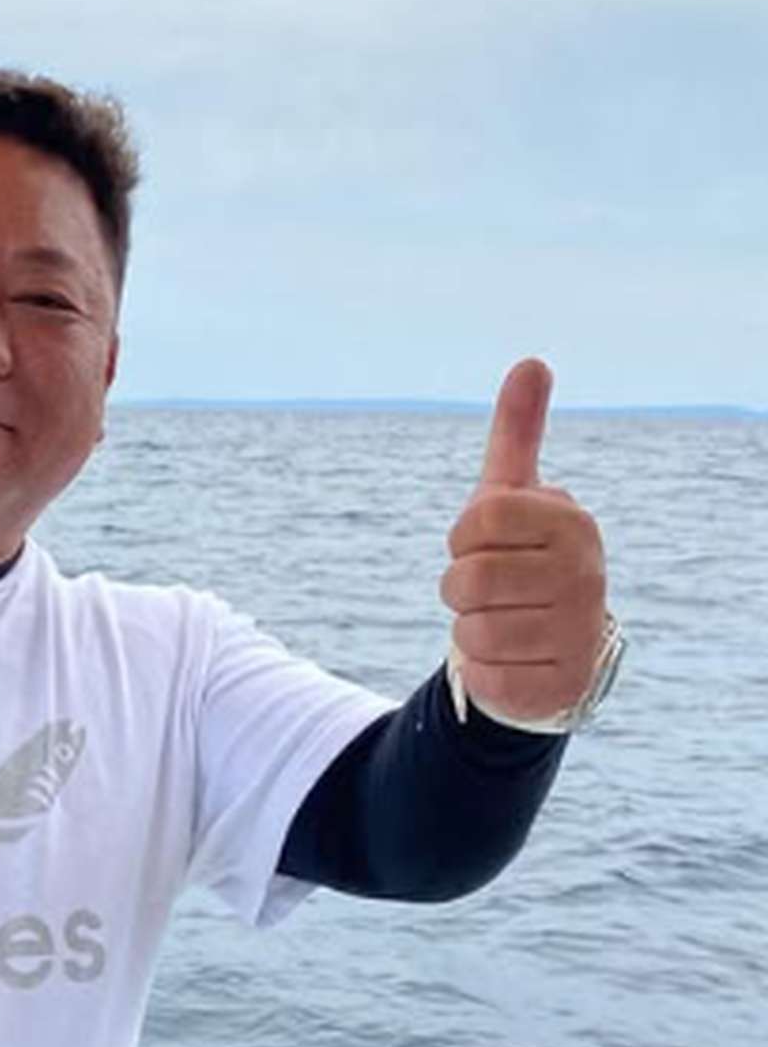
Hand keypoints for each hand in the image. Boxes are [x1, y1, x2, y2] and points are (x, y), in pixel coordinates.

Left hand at [439, 358, 612, 730]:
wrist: (553, 648)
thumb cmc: (521, 561)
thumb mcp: (512, 499)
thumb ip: (517, 435)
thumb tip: (532, 361)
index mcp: (572, 523)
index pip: (476, 519)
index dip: (464, 536)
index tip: (487, 544)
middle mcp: (586, 574)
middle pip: (463, 578)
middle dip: (460, 588)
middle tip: (493, 591)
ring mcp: (579, 631)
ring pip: (468, 630)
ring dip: (470, 632)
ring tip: (504, 625)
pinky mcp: (559, 685)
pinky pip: (480, 676)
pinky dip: (482, 672)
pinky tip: (514, 661)